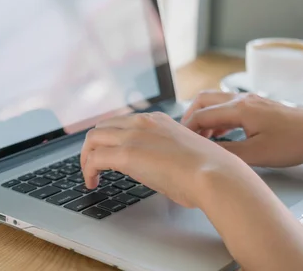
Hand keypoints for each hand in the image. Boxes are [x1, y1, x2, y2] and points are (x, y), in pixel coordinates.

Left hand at [80, 112, 244, 207]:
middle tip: (93, 164)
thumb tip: (157, 167)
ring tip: (90, 176)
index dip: (109, 138)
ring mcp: (133, 136)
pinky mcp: (127, 154)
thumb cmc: (208, 171)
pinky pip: (94, 158)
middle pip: (102, 127)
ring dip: (86, 158)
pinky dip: (87, 170)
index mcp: (157, 120)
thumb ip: (165, 153)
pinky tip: (92, 183)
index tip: (106, 152)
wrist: (215, 176)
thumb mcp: (182, 153)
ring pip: (93, 139)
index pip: (121, 122)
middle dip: (93, 146)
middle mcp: (142, 122)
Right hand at [181, 91, 302, 166]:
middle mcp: (242, 99)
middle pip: (203, 100)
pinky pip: (228, 106)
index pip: (200, 115)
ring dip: (204, 117)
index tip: (179, 144)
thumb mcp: (256, 154)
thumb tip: (205, 153)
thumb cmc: (293, 143)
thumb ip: (227, 152)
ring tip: (201, 138)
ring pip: (215, 102)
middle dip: (190, 117)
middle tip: (185, 137)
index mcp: (239, 108)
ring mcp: (250, 100)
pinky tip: (220, 134)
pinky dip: (217, 118)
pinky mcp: (257, 105)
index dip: (186, 130)